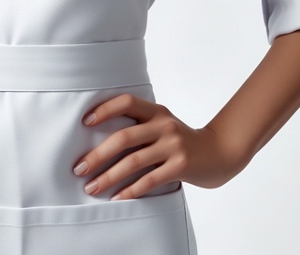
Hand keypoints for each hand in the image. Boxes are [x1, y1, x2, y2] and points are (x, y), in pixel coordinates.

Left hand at [72, 94, 244, 198]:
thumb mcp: (163, 124)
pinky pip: (149, 180)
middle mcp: (164, 125)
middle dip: (98, 154)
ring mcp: (173, 145)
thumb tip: (101, 138)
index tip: (85, 122)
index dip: (105, 109)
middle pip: (124, 137)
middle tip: (79, 167)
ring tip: (92, 187)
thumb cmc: (182, 140)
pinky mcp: (181, 166)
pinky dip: (130, 190)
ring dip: (109, 176)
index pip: (127, 102)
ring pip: (134, 161)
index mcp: (156, 111)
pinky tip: (117, 197)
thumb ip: (141, 126)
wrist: (220, 152)